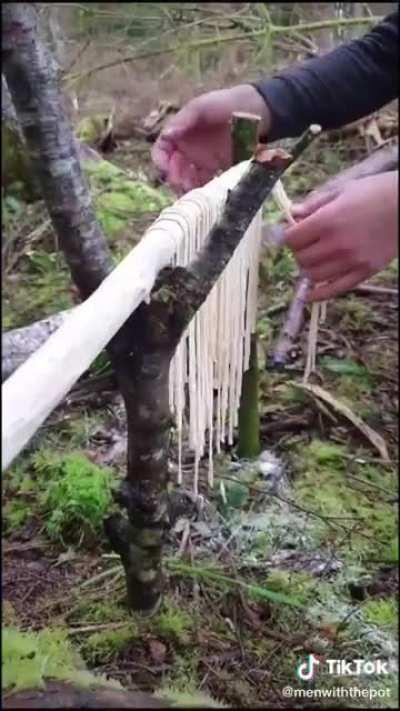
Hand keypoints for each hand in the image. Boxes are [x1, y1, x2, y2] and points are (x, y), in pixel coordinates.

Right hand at [151, 85, 270, 194]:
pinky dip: (204, 192)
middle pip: (172, 171)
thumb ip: (184, 119)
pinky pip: (206, 186)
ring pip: (187, 182)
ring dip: (187, 189)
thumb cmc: (224, 103)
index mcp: (178, 135)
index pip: (161, 151)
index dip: (160, 161)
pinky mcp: (218, 172)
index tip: (166, 169)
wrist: (255, 109)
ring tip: (195, 191)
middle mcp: (187, 152)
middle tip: (183, 183)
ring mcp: (202, 163)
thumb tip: (167, 135)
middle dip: (175, 179)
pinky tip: (208, 194)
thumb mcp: (201, 106)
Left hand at [284, 171, 397, 300]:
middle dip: (299, 251)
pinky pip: (336, 289)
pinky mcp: (364, 272)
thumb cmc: (377, 192)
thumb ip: (315, 204)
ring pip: (313, 276)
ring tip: (315, 260)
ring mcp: (351, 261)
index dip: (290, 236)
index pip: (291, 239)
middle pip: (301, 258)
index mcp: (327, 221)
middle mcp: (336, 244)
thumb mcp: (343, 189)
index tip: (295, 233)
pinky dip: (320, 294)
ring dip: (309, 269)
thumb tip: (292, 214)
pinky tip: (310, 295)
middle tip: (307, 245)